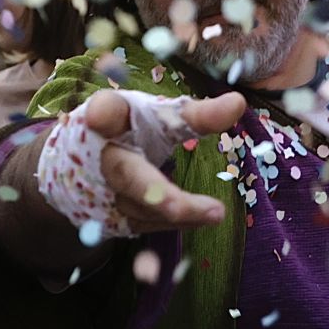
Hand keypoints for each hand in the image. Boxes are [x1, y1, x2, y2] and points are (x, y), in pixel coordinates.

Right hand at [66, 90, 244, 234]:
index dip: (103, 114)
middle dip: (155, 193)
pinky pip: (143, 223)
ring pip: (138, 207)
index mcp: (110, 118)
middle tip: (184, 207)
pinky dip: (173, 223)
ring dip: (177, 213)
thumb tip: (238, 104)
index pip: (107, 110)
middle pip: (124, 175)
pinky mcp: (108, 217)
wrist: (90, 165)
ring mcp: (100, 191)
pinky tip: (203, 219)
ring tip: (215, 212)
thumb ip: (196, 114)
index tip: (100, 116)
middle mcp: (99, 156)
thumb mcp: (161, 116)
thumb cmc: (133, 131)